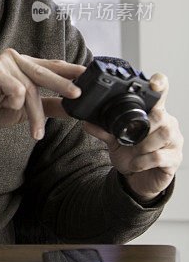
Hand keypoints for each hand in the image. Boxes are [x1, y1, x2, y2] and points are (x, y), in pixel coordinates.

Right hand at [0, 49, 84, 138]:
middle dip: (63, 85)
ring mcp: (6, 63)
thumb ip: (49, 105)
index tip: (88, 74)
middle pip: (45, 73)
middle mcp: (17, 59)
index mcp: (26, 64)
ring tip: (36, 133)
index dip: (70, 69)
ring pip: (30, 89)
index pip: (53, 65)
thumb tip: (72, 108)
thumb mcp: (28, 108)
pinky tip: (3, 105)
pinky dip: (13, 104)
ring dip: (35, 114)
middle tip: (77, 96)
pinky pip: (15, 90)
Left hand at [83, 73, 182, 201]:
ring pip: (164, 134)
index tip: (154, 82)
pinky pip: (160, 156)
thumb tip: (87, 122)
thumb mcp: (114, 141)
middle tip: (131, 138)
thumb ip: (103, 130)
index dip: (160, 85)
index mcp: (154, 115)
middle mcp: (167, 124)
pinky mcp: (174, 159)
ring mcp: (173, 142)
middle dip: (143, 127)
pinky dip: (143, 161)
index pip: (161, 94)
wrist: (136, 179)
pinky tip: (136, 164)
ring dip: (143, 145)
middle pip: (162, 115)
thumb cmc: (131, 155)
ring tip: (134, 152)